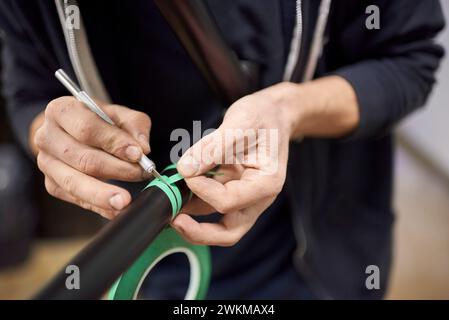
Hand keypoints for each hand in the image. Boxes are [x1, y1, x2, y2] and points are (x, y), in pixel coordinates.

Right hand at [32, 96, 151, 218]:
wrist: (74, 132)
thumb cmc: (99, 121)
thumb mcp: (118, 114)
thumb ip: (134, 125)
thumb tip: (143, 148)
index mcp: (61, 111)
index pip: (87, 129)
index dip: (114, 142)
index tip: (137, 153)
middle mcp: (47, 137)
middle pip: (83, 158)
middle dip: (116, 169)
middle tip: (141, 174)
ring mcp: (47, 163)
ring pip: (75, 183)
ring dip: (102, 194)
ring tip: (124, 201)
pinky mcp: (52, 184)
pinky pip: (76, 199)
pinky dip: (98, 207)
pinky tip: (115, 210)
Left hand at [173, 83, 295, 245]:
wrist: (273, 113)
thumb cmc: (264, 116)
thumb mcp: (240, 123)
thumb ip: (212, 148)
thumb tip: (185, 169)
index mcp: (266, 183)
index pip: (229, 201)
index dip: (202, 189)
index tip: (186, 170)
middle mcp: (257, 197)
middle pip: (228, 231)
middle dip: (199, 231)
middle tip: (174, 220)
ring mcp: (245, 197)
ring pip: (218, 223)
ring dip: (193, 217)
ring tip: (171, 200)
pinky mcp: (233, 191)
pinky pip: (211, 205)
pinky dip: (194, 202)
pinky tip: (179, 190)